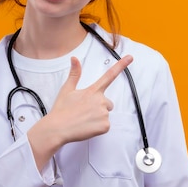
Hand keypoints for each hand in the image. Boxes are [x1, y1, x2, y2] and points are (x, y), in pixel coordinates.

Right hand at [27, 55, 132, 170]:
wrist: (57, 128)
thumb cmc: (61, 110)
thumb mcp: (66, 90)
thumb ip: (74, 74)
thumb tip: (74, 58)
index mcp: (92, 91)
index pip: (109, 75)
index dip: (121, 65)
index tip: (130, 57)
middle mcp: (100, 100)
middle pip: (108, 103)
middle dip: (99, 107)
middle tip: (84, 112)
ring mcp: (104, 113)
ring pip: (105, 115)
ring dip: (97, 118)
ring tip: (83, 120)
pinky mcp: (105, 126)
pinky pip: (105, 126)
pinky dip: (97, 128)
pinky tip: (86, 127)